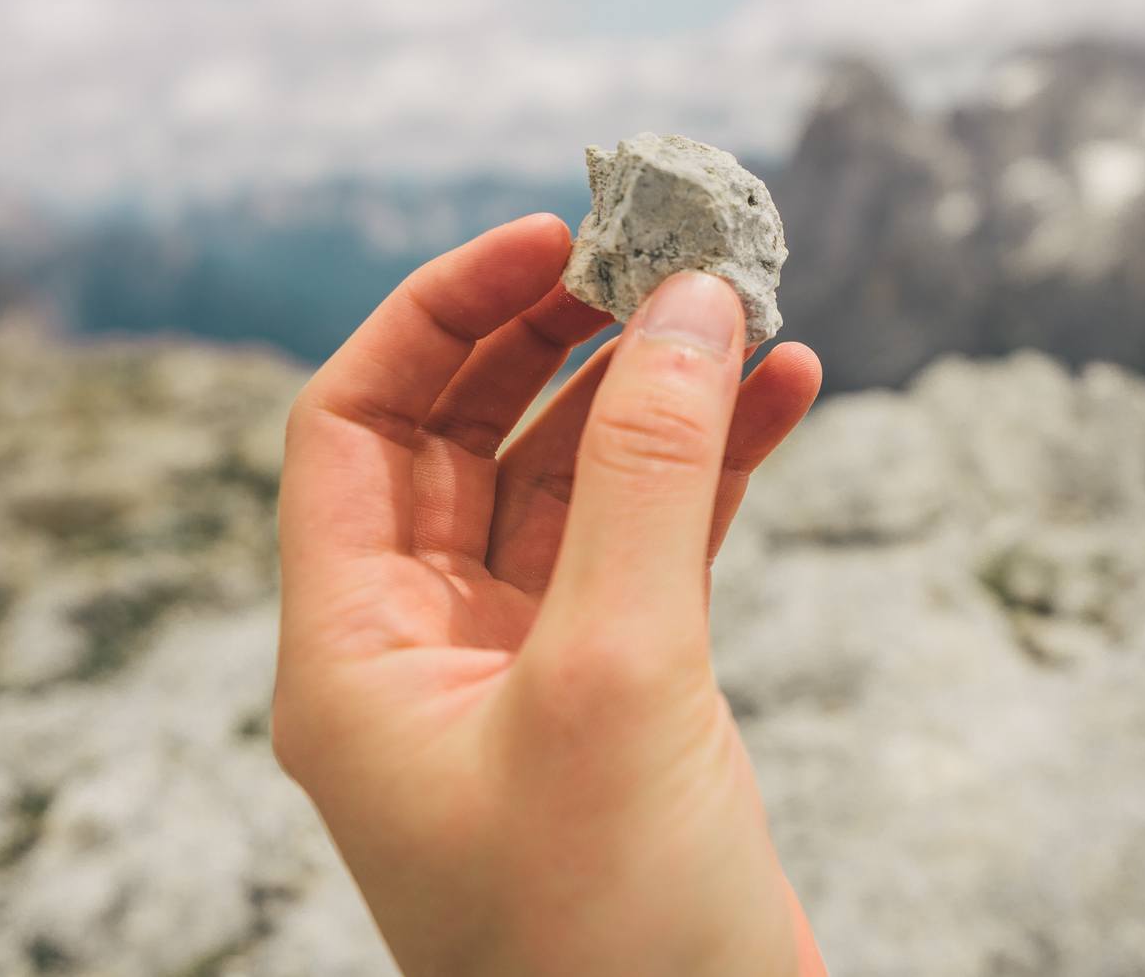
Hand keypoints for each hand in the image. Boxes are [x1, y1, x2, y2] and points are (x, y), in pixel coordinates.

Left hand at [271, 214, 825, 976]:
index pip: (355, 424)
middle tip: (658, 251)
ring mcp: (531, 669)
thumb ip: (643, 476)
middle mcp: (424, 650)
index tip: (551, 237)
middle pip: (468, 433)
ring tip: (743, 305)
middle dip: (558, 333)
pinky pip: (657, 539)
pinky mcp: (628, 693)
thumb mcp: (614, 676)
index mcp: (355, 652)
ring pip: (577, 478)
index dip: (441, 311)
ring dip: (654, 387)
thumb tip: (682, 303)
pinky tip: (789, 394)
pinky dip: (717, 464)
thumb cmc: (606, 933)